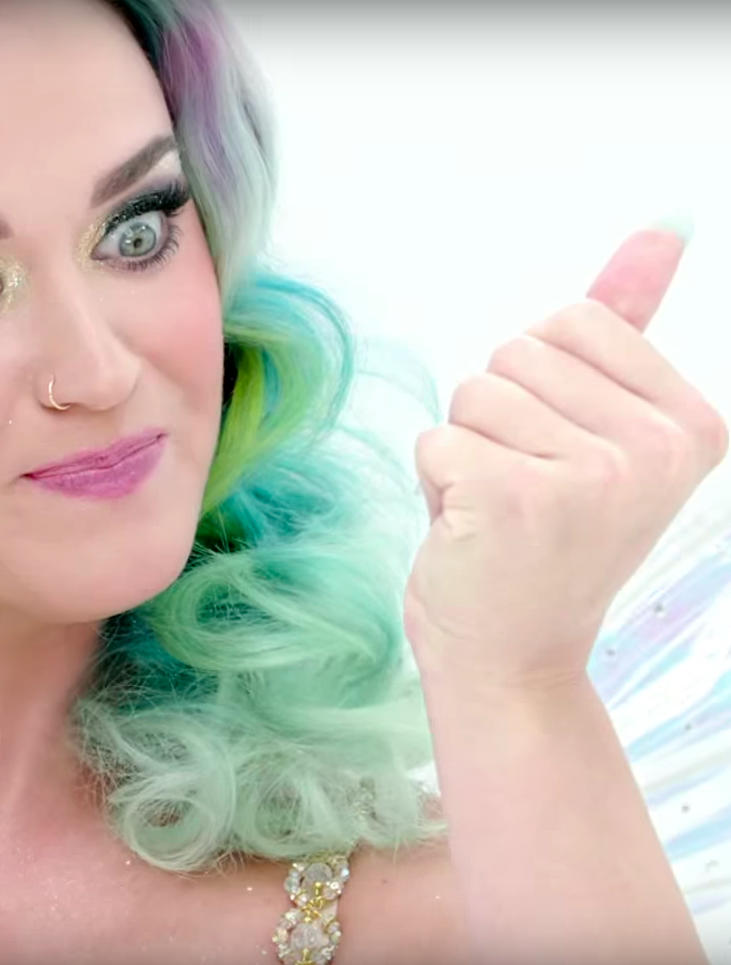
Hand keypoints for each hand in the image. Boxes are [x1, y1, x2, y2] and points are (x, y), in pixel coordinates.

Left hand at [403, 227, 728, 691]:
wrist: (511, 656)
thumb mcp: (600, 432)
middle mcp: (655, 451)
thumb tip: (661, 230)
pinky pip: (436, 437)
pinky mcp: (512, 497)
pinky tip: (468, 530)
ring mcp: (588, 476)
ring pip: (472, 392)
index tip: (560, 455)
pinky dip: (434, 480)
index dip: (538, 383)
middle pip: (515, 352)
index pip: (571, 320)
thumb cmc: (542, 541)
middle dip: (496, 417)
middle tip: (521, 492)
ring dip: (464, 449)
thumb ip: (625, 329)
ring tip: (493, 510)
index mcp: (691, 425)